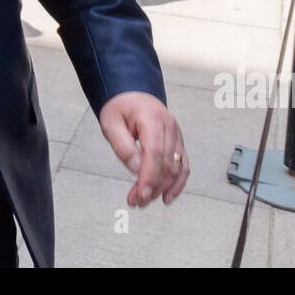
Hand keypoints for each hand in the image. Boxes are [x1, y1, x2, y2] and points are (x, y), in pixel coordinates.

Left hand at [99, 91, 189, 206]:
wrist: (132, 93)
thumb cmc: (120, 107)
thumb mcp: (111, 123)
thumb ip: (123, 146)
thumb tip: (137, 169)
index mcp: (152, 119)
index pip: (155, 153)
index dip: (149, 177)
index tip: (140, 195)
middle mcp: (169, 127)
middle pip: (166, 163)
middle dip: (152, 186)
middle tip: (135, 201)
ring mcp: (176, 135)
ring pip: (176, 168)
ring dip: (161, 188)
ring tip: (143, 200)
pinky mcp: (178, 143)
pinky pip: (183, 166)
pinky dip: (177, 183)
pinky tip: (167, 197)